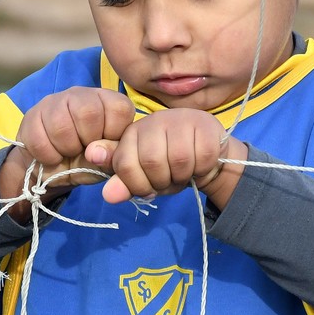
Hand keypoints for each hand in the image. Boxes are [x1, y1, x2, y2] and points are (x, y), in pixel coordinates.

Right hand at [0, 87, 134, 215]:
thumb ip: (112, 154)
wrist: (54, 170)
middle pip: (88, 112)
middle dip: (87, 140)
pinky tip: (52, 155)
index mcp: (108, 101)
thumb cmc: (88, 161)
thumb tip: (96, 152)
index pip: (119, 108)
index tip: (105, 145)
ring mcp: (54, 101)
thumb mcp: (107, 162)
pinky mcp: (32, 114)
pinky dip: (47, 155)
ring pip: (60, 124)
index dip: (113, 134)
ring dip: (66, 148)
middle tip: (84, 149)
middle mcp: (82, 95)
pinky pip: (38, 137)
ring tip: (68, 152)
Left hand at [96, 108, 245, 206]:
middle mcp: (153, 120)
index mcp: (132, 133)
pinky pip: (202, 156)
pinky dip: (201, 169)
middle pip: (151, 161)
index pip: (124, 164)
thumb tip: (108, 195)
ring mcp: (180, 118)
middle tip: (169, 180)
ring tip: (183, 173)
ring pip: (178, 159)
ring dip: (182, 176)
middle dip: (161, 181)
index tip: (148, 188)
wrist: (205, 153)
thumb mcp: (144, 177)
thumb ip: (124, 184)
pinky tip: (199, 164)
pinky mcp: (204, 123)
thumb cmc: (169, 165)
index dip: (137, 185)